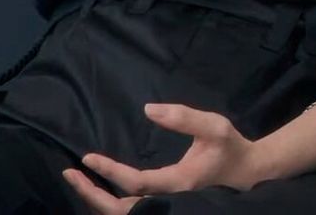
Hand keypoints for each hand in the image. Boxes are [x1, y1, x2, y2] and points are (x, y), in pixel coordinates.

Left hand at [62, 103, 262, 212]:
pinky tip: (100, 186)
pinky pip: (132, 209)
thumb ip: (183, 117)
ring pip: (125, 214)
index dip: (110, 172)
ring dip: (98, 200)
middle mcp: (169, 202)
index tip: (87, 158)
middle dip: (92, 195)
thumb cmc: (229, 147)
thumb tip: (149, 110)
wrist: (246, 172)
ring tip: (78, 179)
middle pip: (122, 211)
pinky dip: (111, 202)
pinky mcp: (166, 205)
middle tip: (68, 174)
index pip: (136, 184)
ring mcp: (167, 207)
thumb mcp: (214, 126)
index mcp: (179, 184)